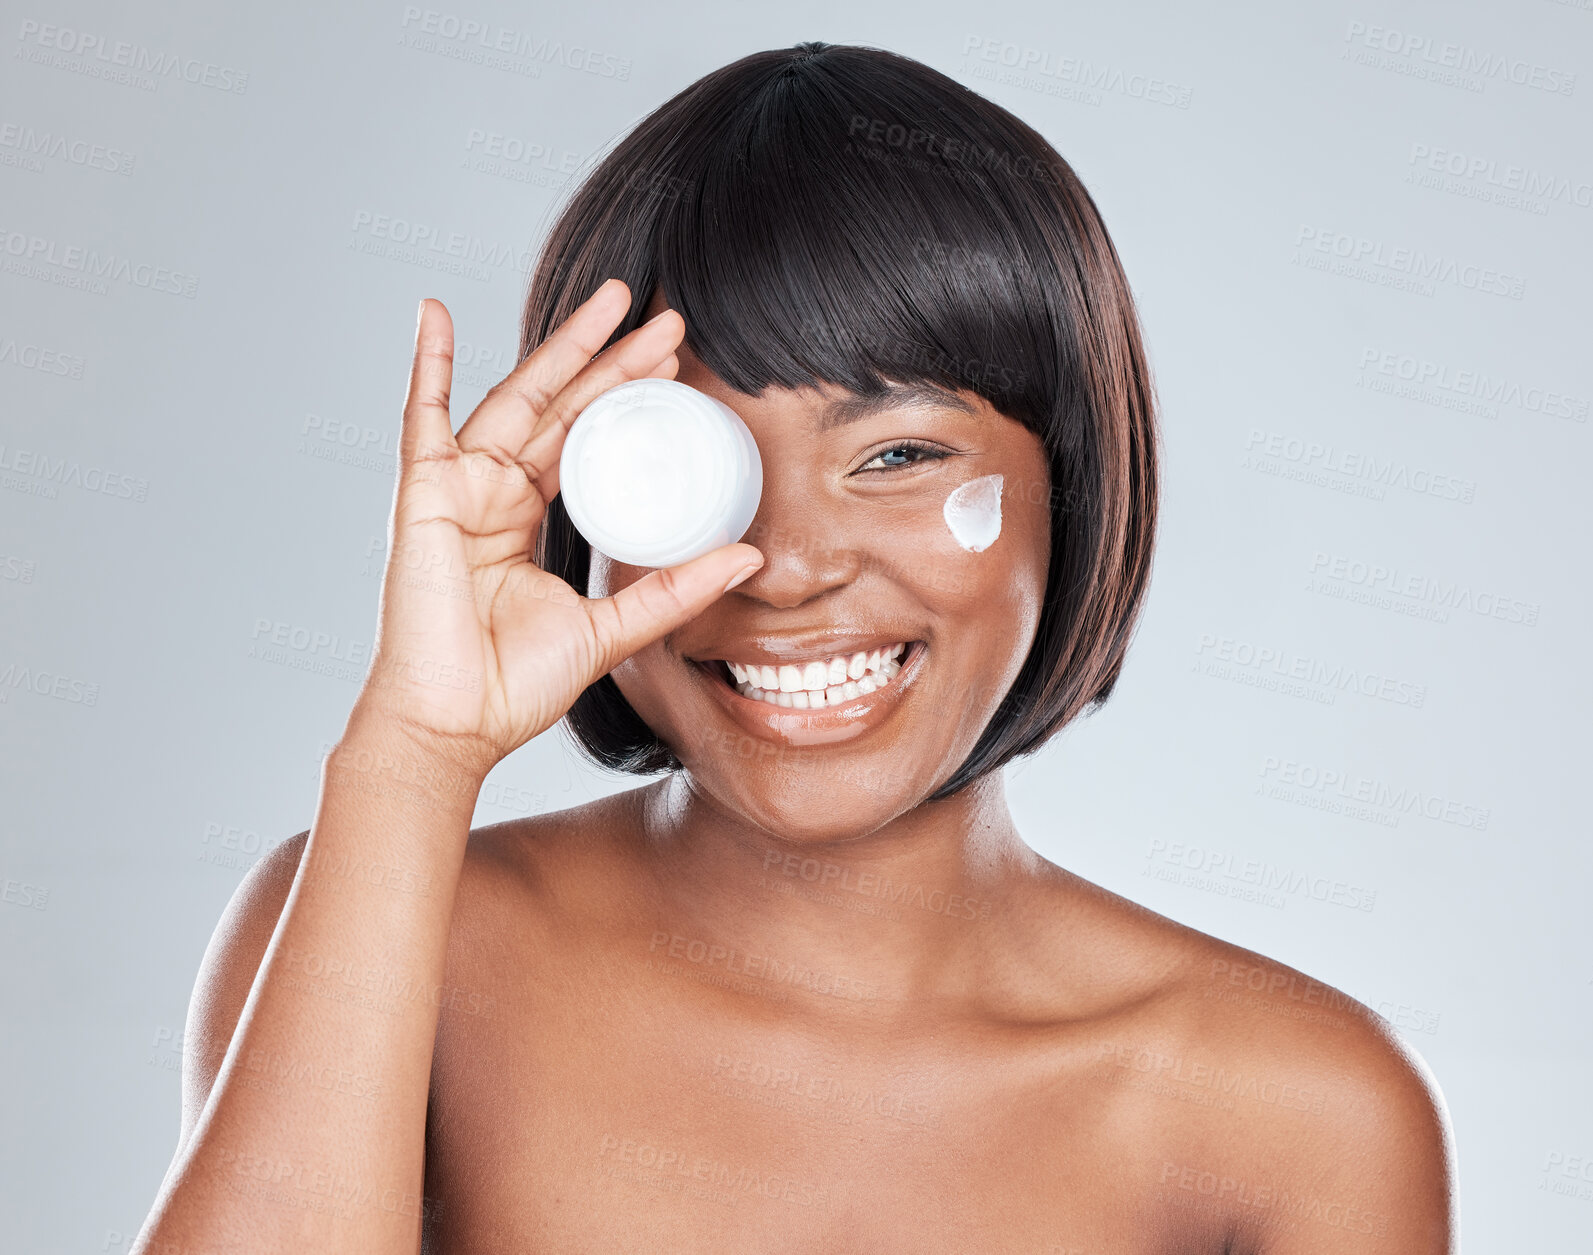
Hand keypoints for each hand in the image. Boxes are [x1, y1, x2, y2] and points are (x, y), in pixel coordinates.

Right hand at [351, 280, 762, 775]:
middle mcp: (494, 494)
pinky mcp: (424, 495)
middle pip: (562, 407)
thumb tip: (750, 557)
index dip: (629, 398)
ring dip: (563, 345)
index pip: (587, 439)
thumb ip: (676, 589)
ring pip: (518, 398)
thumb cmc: (514, 685)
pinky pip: (422, 416)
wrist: (455, 723)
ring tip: (610, 298)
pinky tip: (435, 311)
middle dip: (614, 359)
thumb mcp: (614, 628)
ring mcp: (458, 489)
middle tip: (666, 316)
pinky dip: (427, 363)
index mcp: (529, 520)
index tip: (676, 362)